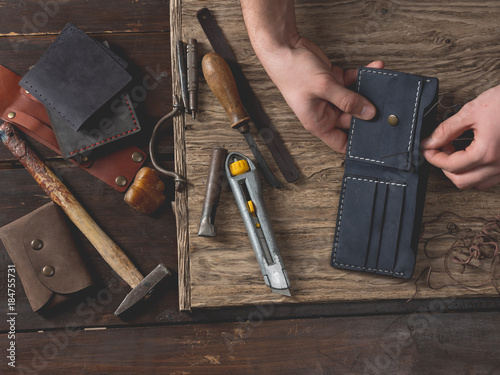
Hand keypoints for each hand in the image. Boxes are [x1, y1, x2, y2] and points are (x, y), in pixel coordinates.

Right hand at [257, 36, 383, 152]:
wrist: (284, 48)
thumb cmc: (293, 72)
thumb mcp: (324, 88)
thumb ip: (348, 100)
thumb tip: (369, 113)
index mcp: (319, 122)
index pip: (341, 143)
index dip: (356, 145)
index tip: (375, 141)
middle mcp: (325, 112)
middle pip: (353, 119)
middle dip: (369, 113)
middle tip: (386, 107)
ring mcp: (330, 96)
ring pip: (356, 99)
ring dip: (369, 91)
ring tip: (382, 84)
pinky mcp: (334, 81)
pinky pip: (353, 82)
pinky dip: (364, 75)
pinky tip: (374, 68)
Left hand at [422, 85, 499, 189]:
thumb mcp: (472, 111)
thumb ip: (447, 129)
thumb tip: (430, 141)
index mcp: (486, 153)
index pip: (450, 165)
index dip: (433, 157)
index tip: (426, 147)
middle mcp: (498, 166)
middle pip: (460, 181)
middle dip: (444, 167)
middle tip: (438, 149)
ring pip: (475, 184)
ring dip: (460, 173)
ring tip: (455, 152)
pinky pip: (489, 180)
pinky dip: (476, 173)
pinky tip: (471, 156)